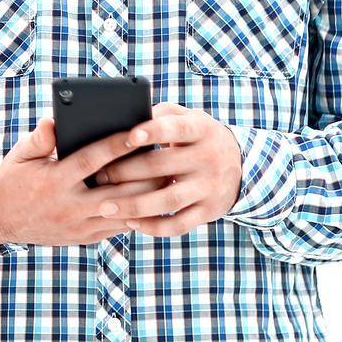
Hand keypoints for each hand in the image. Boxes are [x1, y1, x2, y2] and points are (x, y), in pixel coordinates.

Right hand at [0, 116, 170, 247]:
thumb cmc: (14, 179)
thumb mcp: (20, 155)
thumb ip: (40, 139)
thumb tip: (54, 121)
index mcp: (54, 180)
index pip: (92, 160)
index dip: (115, 145)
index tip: (137, 131)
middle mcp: (69, 205)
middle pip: (117, 190)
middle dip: (144, 176)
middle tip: (167, 159)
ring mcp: (79, 225)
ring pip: (123, 213)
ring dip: (146, 198)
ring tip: (166, 180)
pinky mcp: (84, 238)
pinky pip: (117, 227)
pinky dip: (136, 214)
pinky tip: (151, 201)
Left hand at [91, 101, 242, 236]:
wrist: (242, 166)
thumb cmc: (197, 136)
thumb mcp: (188, 118)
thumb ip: (161, 114)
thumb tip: (124, 116)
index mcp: (201, 130)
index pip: (177, 129)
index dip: (153, 132)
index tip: (129, 137)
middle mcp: (208, 159)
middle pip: (163, 166)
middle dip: (127, 172)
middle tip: (99, 176)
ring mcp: (209, 188)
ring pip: (169, 200)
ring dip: (134, 204)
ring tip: (105, 207)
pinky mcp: (209, 212)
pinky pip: (179, 224)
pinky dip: (154, 226)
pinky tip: (131, 222)